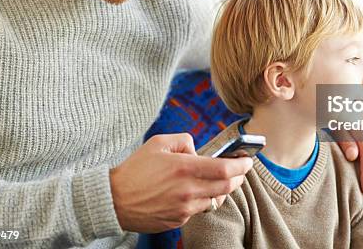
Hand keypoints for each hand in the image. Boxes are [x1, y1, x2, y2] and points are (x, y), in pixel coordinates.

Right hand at [109, 133, 252, 232]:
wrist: (114, 201)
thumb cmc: (135, 170)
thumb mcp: (158, 143)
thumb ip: (184, 140)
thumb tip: (198, 150)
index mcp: (185, 168)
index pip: (226, 169)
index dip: (242, 165)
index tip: (248, 160)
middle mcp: (188, 190)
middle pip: (227, 186)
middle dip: (239, 177)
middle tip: (240, 171)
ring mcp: (184, 208)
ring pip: (216, 200)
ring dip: (222, 190)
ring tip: (217, 181)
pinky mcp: (179, 221)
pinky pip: (199, 210)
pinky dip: (202, 200)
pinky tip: (194, 193)